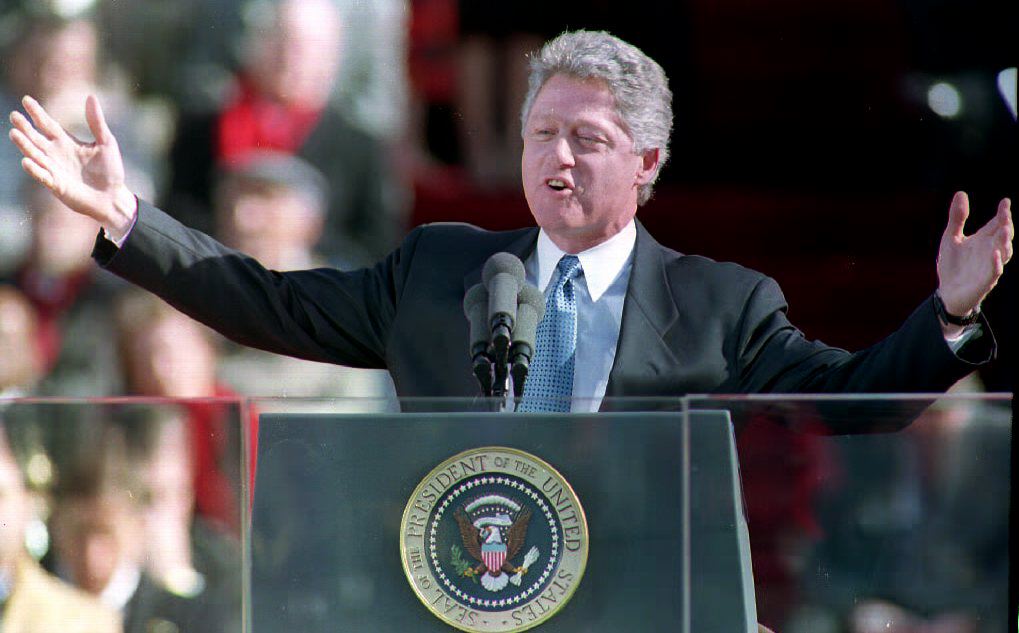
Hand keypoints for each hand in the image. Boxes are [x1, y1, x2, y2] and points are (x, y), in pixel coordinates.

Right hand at [8, 95, 136, 235]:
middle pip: (36, 138)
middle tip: (14, 116)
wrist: (113, 197)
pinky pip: (42, 175)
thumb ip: (96, 122)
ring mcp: (54, 169)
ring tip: (15, 133)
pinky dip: (34, 169)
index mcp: (66, 142)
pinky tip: (26, 160)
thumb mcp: (106, 142)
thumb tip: (90, 96)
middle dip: (24, 127)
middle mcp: (56, 154)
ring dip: (24, 145)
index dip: (37, 113)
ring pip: (34, 154)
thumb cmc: (111, 170)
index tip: (26, 100)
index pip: (47, 124)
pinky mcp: (56, 185)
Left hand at [936, 192, 1012, 316]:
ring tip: (1005, 229)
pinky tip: (993, 253)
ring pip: (1003, 253)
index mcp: (983, 240)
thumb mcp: (951, 238)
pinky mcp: (984, 281)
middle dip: (1006, 225)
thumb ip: (957, 218)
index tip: (1005, 202)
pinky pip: (993, 272)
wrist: (947, 293)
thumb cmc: (953, 265)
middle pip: (1003, 236)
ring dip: (1005, 242)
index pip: (997, 224)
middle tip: (1005, 214)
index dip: (1003, 213)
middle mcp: (989, 251)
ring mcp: (989, 266)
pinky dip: (995, 263)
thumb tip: (961, 192)